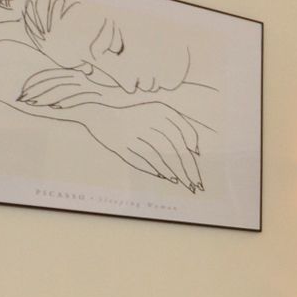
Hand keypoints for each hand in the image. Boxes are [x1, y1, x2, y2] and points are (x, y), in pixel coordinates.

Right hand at [57, 99, 208, 193]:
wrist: (99, 114)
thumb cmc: (134, 117)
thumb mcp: (158, 114)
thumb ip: (179, 128)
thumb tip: (195, 151)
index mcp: (160, 111)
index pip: (184, 136)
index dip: (191, 157)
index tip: (196, 174)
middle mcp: (149, 119)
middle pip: (174, 148)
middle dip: (186, 169)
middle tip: (194, 185)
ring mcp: (135, 132)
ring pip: (160, 155)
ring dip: (173, 171)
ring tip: (182, 182)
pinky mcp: (123, 144)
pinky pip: (143, 159)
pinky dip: (156, 169)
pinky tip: (166, 176)